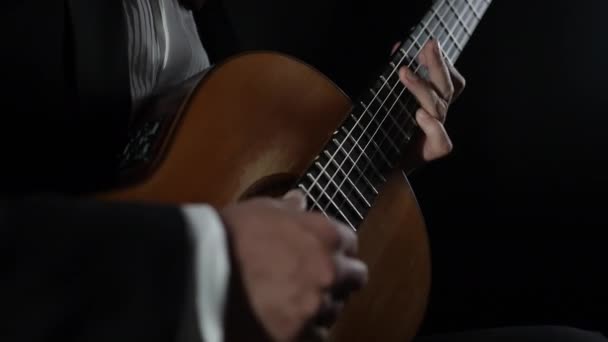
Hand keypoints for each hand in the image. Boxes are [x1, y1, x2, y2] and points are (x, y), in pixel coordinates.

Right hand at [220, 190, 367, 340]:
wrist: (202, 273)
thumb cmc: (229, 236)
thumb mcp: (261, 209)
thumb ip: (288, 209)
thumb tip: (299, 200)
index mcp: (324, 235)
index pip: (350, 242)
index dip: (337, 248)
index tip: (327, 252)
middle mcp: (328, 271)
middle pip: (354, 278)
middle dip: (339, 278)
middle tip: (316, 280)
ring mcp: (315, 306)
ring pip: (334, 310)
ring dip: (321, 306)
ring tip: (295, 302)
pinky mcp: (299, 335)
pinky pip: (315, 336)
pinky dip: (304, 330)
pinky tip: (286, 322)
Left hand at [394, 39, 465, 170]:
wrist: (376, 165)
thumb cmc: (385, 131)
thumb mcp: (387, 99)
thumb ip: (393, 75)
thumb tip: (397, 47)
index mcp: (432, 102)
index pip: (450, 80)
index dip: (443, 62)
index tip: (428, 44)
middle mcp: (437, 115)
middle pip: (447, 88)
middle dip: (438, 65)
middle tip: (427, 46)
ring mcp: (435, 133)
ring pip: (439, 107)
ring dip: (422, 87)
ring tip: (403, 73)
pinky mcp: (430, 152)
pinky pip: (442, 141)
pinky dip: (434, 127)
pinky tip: (420, 115)